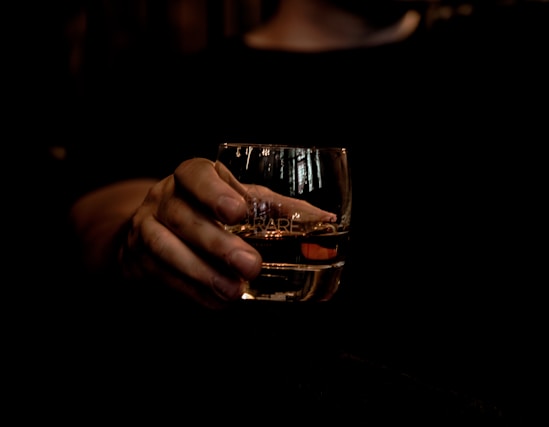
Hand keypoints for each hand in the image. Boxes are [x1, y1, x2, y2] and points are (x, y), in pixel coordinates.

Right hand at [119, 157, 262, 308]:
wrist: (159, 226)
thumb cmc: (210, 208)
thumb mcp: (240, 199)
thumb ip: (276, 208)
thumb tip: (324, 219)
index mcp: (191, 176)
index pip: (195, 175)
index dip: (213, 192)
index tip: (237, 212)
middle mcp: (164, 198)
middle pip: (184, 218)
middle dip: (217, 244)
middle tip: (251, 265)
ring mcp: (145, 228)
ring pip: (165, 248)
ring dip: (201, 272)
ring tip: (234, 290)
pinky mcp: (138, 259)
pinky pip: (162, 276)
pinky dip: (192, 291)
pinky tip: (217, 300)